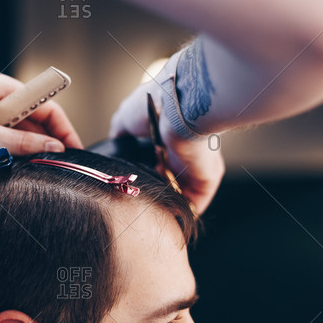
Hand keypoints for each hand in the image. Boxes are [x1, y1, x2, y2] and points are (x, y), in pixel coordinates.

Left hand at [0, 73, 82, 178]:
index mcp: (3, 90)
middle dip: (42, 146)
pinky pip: (0, 152)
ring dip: (19, 156)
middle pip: (34, 126)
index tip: (74, 150)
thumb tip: (53, 148)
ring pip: (17, 142)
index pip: (47, 107)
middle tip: (52, 167)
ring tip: (21, 169)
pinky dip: (2, 162)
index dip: (63, 129)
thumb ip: (21, 143)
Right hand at [110, 77, 223, 214]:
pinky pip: (196, 201)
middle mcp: (184, 149)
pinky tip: (167, 216)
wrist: (178, 108)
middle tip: (137, 200)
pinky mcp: (208, 177)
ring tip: (148, 210)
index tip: (129, 183)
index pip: (155, 159)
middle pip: (168, 178)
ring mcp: (197, 164)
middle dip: (153, 190)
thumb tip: (114, 143)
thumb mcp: (125, 117)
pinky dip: (182, 210)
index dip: (142, 171)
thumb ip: (120, 132)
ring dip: (165, 202)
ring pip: (181, 191)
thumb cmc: (153, 105)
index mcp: (166, 134)